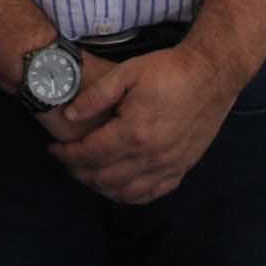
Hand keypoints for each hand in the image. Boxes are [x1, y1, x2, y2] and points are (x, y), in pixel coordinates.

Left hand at [44, 45, 240, 203]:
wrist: (211, 75)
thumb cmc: (168, 70)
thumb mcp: (127, 73)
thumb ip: (95, 96)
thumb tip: (69, 116)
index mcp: (133, 132)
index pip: (90, 154)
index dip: (66, 155)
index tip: (53, 150)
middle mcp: (150, 156)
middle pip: (104, 178)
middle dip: (79, 172)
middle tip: (67, 161)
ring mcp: (168, 165)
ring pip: (126, 192)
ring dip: (101, 187)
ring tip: (88, 174)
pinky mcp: (183, 168)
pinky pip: (152, 193)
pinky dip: (130, 195)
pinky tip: (119, 187)